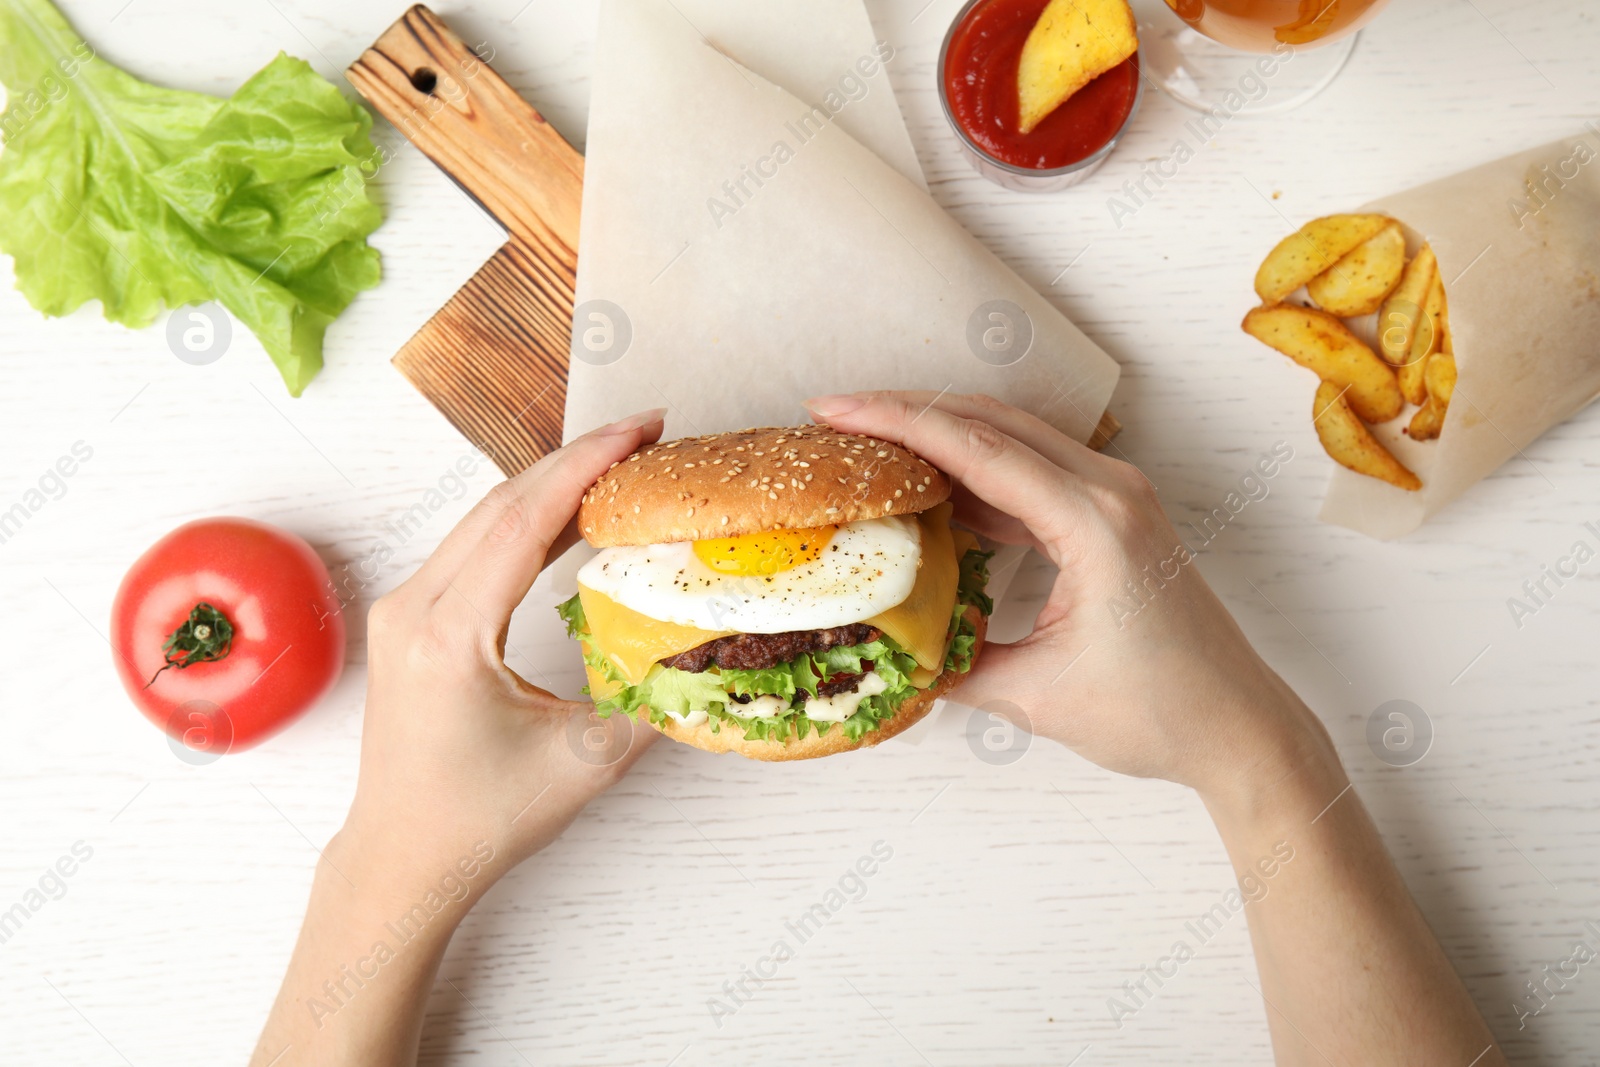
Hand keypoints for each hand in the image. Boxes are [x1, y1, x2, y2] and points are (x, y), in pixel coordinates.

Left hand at [335, 409, 666, 901]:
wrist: (404, 856)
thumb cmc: (479, 819)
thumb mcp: (584, 761)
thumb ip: (652, 700)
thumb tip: (712, 651)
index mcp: (449, 635)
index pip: (523, 521)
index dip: (587, 467)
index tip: (639, 430)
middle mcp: (414, 608)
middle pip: (501, 503)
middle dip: (576, 458)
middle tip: (644, 431)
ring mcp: (404, 609)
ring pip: (483, 517)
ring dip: (551, 483)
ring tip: (618, 460)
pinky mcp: (411, 619)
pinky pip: (471, 545)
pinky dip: (526, 518)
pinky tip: (571, 511)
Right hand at [803, 392, 1337, 803]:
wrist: (1238, 725)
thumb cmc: (1158, 713)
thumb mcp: (1036, 695)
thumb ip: (952, 665)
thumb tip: (882, 647)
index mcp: (1095, 522)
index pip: (978, 447)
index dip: (898, 422)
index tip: (835, 410)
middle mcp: (1111, 491)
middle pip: (992, 420)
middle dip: (909, 411)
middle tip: (836, 418)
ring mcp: (1118, 497)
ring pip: (1013, 439)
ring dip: (941, 437)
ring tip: (870, 448)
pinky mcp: (1114, 516)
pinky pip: (1033, 474)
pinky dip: (976, 474)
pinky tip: (928, 492)